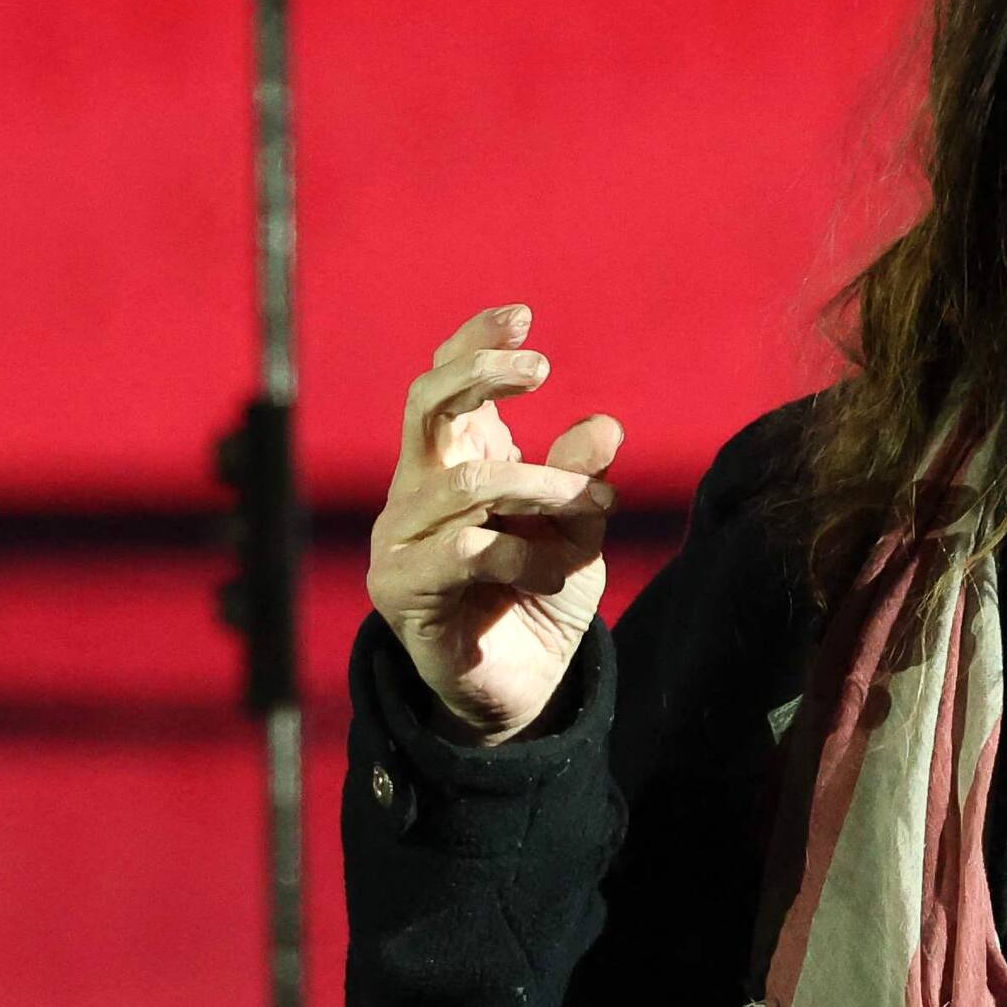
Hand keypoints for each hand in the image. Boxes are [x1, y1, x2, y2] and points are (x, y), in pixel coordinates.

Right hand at [368, 304, 623, 738]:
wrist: (522, 691)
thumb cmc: (541, 598)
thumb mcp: (578, 533)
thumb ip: (582, 482)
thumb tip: (605, 425)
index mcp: (454, 462)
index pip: (445, 382)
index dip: (474, 343)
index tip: (522, 316)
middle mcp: (416, 490)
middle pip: (425, 404)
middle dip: (481, 374)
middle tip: (543, 370)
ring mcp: (401, 539)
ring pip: (466, 482)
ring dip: (538, 489)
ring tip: (582, 510)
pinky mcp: (402, 590)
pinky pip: (463, 548)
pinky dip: (522, 553)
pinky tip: (550, 572)